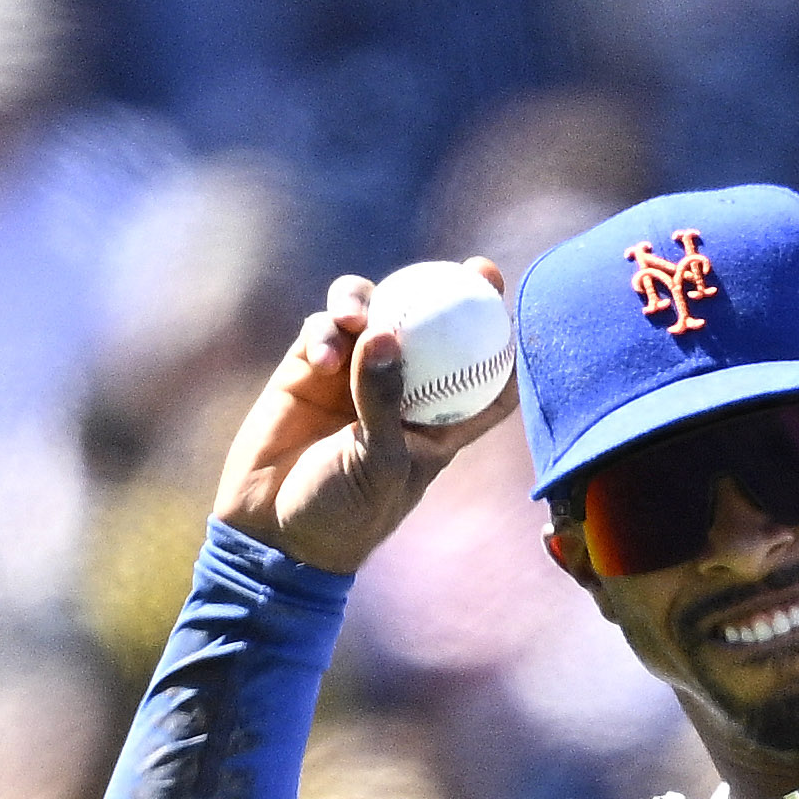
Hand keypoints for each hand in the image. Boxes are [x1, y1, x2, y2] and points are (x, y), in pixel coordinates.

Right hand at [211, 265, 512, 577]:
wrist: (276, 529)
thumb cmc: (345, 512)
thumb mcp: (378, 463)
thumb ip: (382, 399)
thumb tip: (387, 334)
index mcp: (438, 423)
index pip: (484, 378)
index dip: (505, 342)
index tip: (523, 314)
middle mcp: (401, 392)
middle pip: (433, 329)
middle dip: (453, 293)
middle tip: (470, 269)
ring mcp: (353, 377)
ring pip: (374, 316)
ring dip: (369, 304)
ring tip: (357, 319)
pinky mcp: (308, 370)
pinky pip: (324, 331)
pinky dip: (325, 333)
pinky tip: (321, 358)